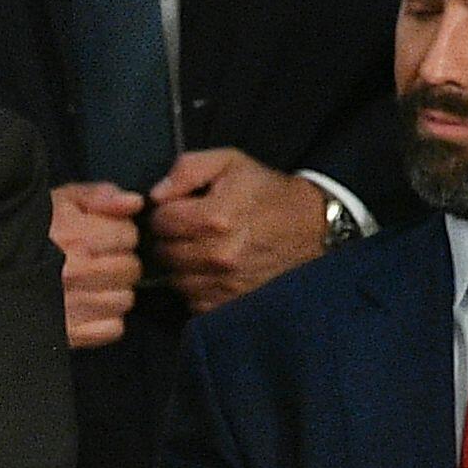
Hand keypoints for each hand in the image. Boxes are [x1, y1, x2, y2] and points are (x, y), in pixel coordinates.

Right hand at [50, 182, 146, 350]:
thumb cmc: (23, 233)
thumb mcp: (58, 200)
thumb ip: (99, 195)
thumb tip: (135, 203)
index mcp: (78, 236)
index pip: (130, 235)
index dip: (117, 233)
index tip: (98, 236)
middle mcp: (79, 272)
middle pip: (131, 269)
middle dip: (118, 262)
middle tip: (94, 262)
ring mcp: (75, 306)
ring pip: (125, 300)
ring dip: (113, 292)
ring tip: (90, 285)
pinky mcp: (70, 334)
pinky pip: (113, 329)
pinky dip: (106, 321)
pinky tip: (89, 309)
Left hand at [145, 150, 331, 312]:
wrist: (312, 229)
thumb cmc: (266, 193)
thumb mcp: (230, 163)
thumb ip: (187, 169)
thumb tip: (155, 195)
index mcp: (213, 218)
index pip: (159, 221)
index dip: (167, 213)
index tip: (183, 211)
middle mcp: (215, 256)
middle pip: (162, 253)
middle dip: (172, 239)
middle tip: (193, 231)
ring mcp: (222, 285)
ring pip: (174, 278)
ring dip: (182, 265)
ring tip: (205, 250)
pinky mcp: (228, 305)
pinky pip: (191, 299)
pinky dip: (197, 286)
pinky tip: (214, 270)